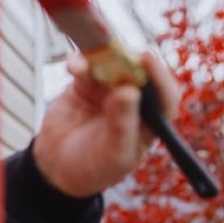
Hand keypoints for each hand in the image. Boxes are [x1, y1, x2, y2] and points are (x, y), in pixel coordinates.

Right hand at [33, 51, 179, 196]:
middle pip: (139, 72)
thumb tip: (129, 91)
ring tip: (88, 60)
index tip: (147, 61)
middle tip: (115, 54)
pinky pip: (86, 65)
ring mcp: (110, 90)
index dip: (160, 76)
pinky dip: (80, 62)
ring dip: (102, 57)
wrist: (58, 168)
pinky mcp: (86, 84)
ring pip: (112, 63)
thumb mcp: (113, 153)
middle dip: (128, 61)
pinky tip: (74, 66)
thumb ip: (122, 124)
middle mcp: (135, 102)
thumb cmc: (95, 166)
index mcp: (151, 121)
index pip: (165, 95)